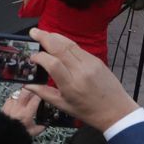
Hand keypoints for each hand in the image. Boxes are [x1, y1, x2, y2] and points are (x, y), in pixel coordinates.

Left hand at [2, 88, 44, 136]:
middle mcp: (19, 107)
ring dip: (23, 92)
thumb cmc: (17, 133)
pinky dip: (15, 97)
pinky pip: (11, 97)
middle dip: (32, 89)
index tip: (42, 95)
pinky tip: (18, 100)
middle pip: (26, 91)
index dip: (40, 94)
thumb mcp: (32, 132)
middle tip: (35, 91)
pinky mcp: (5, 105)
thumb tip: (45, 124)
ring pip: (18, 92)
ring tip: (26, 95)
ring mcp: (11, 105)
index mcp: (27, 113)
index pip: (36, 98)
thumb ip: (40, 127)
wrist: (3, 136)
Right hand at [23, 28, 138, 132]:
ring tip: (42, 33)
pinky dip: (66, 42)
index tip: (31, 57)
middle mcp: (81, 71)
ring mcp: (90, 63)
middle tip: (33, 32)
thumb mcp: (64, 106)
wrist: (117, 110)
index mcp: (71, 85)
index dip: (39, 57)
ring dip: (54, 36)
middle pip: (60, 48)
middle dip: (44, 37)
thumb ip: (44, 93)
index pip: (52, 64)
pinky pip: (78, 47)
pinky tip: (58, 41)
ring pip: (69, 44)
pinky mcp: (96, 60)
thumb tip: (27, 86)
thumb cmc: (90, 111)